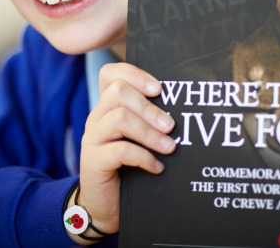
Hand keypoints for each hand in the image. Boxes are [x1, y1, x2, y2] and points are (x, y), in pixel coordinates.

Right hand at [76, 62, 174, 240]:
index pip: (111, 74)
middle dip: (149, 107)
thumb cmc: (129, 168)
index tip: (159, 88)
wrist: (105, 206)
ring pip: (119, 119)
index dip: (135, 74)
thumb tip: (186, 109)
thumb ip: (151, 122)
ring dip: (149, 133)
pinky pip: (119, 151)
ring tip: (170, 147)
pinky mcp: (92, 162)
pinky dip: (144, 157)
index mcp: (107, 107)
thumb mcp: (139, 139)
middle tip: (171, 126)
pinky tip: (157, 167)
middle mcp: (96, 117)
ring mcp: (92, 138)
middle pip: (118, 92)